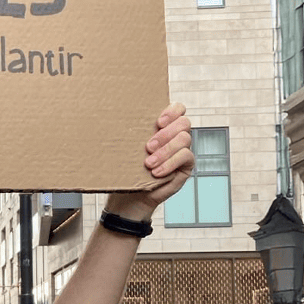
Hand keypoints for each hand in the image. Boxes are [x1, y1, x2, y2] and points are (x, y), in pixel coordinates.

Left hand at [106, 103, 193, 219]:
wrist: (133, 194)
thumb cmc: (130, 168)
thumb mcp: (131, 147)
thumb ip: (134, 132)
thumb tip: (116, 118)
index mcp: (164, 126)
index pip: (178, 108)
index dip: (172, 111)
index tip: (158, 122)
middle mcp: (176, 135)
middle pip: (183, 123)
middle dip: (165, 134)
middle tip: (148, 147)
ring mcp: (183, 149)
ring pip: (184, 139)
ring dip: (165, 151)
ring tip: (149, 163)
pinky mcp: (186, 164)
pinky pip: (185, 157)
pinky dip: (170, 164)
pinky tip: (157, 172)